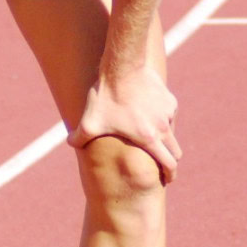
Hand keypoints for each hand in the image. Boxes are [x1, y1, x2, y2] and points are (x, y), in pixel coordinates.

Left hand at [69, 64, 181, 182]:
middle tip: (163, 163)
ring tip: (149, 133)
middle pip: (175, 151)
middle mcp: (163, 127)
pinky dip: (162, 117)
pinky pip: (169, 113)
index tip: (167, 179)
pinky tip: (148, 112)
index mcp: (149, 139)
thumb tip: (70, 143)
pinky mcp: (169, 99)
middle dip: (171, 159)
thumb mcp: (89, 121)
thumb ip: (79, 137)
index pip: (168, 164)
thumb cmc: (106, 97)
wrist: (122, 68)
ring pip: (171, 131)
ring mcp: (168, 112)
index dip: (169, 174)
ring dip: (164, 136)